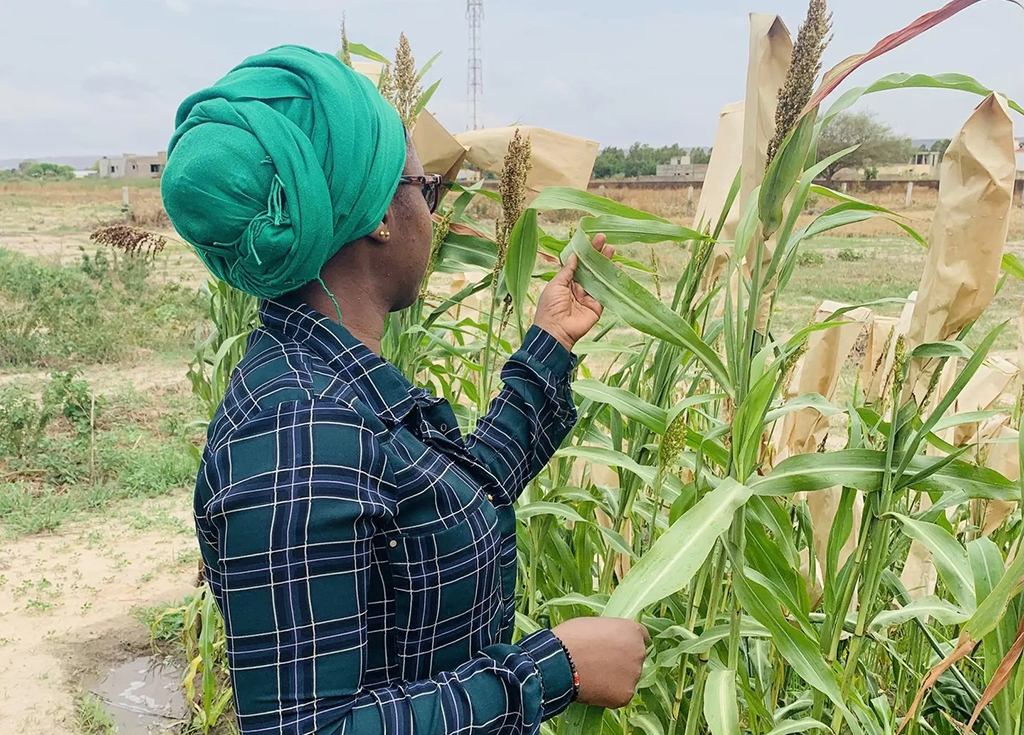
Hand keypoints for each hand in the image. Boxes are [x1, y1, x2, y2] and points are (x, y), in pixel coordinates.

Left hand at [533, 233, 614, 352]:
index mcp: (565, 282)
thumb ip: (567, 271)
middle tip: (603, 238)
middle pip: (590, 268)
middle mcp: (578, 288)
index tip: (589, 239)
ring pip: (599, 277)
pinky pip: (606, 291)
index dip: (583, 252)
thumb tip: (573, 255)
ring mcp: (588, 296)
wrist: (556, 331)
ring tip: (612, 249)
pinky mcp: (597, 306)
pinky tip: (617, 267)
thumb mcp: (555, 284)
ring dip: (605, 263)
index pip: (577, 264)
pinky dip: (612, 280)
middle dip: (596, 253)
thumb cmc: (550, 307)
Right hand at [552, 617, 648, 708]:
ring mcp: (634, 674)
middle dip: (622, 660)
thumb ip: (609, 633)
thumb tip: (607, 641)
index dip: (626, 642)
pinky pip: (620, 694)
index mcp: (632, 630)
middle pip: (635, 658)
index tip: (615, 647)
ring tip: (593, 676)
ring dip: (615, 677)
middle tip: (600, 663)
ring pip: (627, 677)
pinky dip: (609, 693)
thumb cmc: (572, 638)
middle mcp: (639, 652)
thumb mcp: (594, 623)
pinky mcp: (626, 694)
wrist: (561, 662)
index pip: (640, 637)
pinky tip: (593, 687)